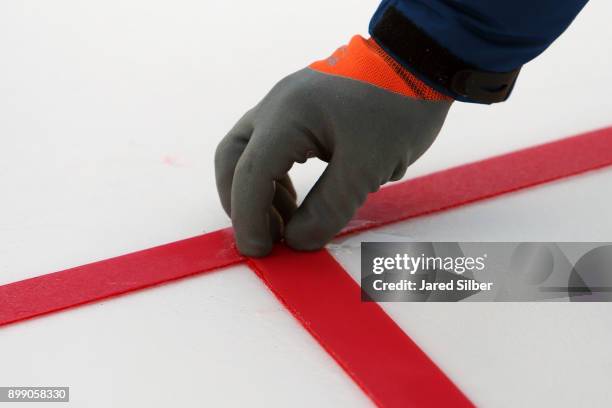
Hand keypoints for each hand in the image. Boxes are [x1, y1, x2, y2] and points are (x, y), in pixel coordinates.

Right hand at [215, 36, 451, 255]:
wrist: (421, 61)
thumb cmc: (399, 111)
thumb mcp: (368, 166)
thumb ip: (328, 208)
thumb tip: (296, 241)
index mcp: (287, 116)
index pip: (250, 174)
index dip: (249, 219)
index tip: (262, 252)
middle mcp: (276, 105)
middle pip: (232, 158)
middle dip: (240, 202)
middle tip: (265, 237)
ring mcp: (286, 103)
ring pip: (248, 151)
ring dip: (258, 191)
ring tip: (287, 223)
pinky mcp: (300, 108)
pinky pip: (271, 146)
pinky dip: (274, 177)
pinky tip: (297, 199)